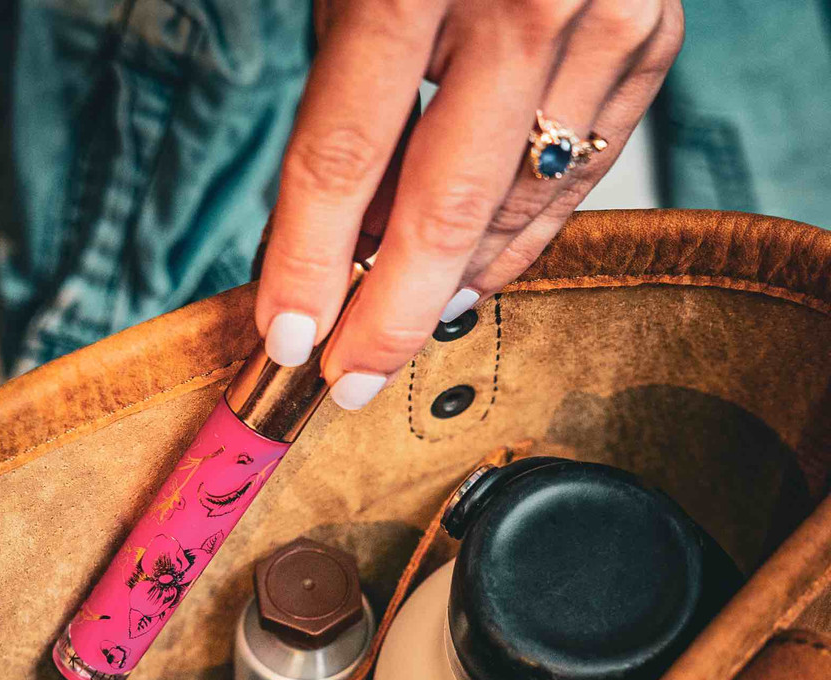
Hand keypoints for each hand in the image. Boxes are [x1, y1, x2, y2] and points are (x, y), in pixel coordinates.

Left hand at [257, 0, 683, 406]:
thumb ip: (345, 102)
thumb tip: (335, 241)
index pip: (344, 154)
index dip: (310, 263)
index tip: (287, 340)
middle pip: (445, 207)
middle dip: (388, 315)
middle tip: (346, 380)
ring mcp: (608, 15)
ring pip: (518, 203)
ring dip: (450, 284)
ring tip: (397, 331)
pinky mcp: (653, 40)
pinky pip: (582, 176)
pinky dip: (520, 237)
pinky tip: (472, 276)